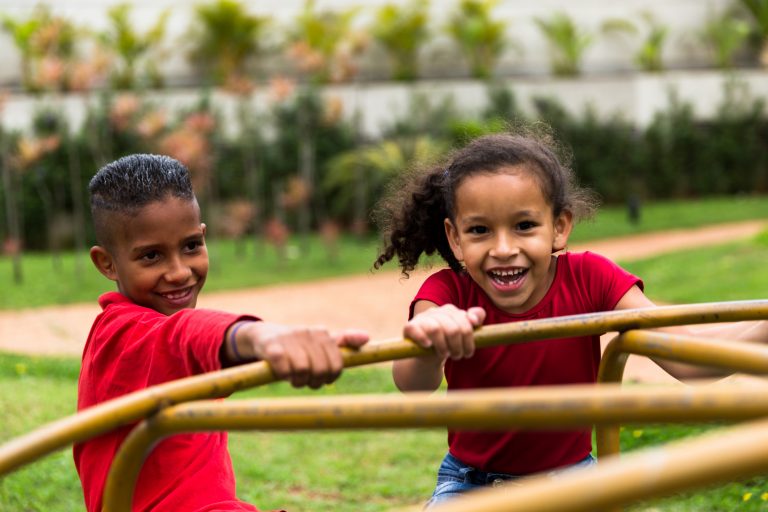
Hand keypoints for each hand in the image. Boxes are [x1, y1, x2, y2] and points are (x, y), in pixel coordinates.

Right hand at [246, 322, 368, 387]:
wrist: (262, 336)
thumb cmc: (297, 344)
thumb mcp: (320, 341)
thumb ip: (344, 341)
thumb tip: (367, 337)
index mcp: (322, 333)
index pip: (337, 364)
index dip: (330, 378)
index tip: (321, 380)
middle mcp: (307, 333)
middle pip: (321, 369)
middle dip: (314, 382)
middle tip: (306, 382)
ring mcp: (289, 338)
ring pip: (303, 369)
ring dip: (298, 381)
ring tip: (294, 379)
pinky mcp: (271, 346)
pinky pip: (283, 367)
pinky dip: (284, 375)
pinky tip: (281, 374)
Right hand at [404, 305, 484, 360]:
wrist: (425, 356)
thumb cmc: (447, 343)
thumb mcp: (463, 333)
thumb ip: (475, 319)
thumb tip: (475, 320)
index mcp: (450, 310)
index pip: (464, 319)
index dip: (469, 337)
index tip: (469, 352)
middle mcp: (436, 311)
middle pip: (453, 329)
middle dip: (458, 347)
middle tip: (457, 357)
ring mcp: (422, 318)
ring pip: (436, 330)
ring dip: (443, 347)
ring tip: (445, 355)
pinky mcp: (409, 327)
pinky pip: (415, 330)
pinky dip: (423, 340)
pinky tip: (429, 347)